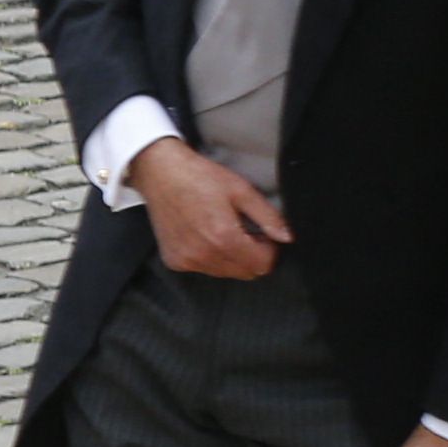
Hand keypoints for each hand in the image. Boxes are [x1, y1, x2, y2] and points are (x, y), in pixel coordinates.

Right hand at [132, 138, 288, 279]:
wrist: (160, 173)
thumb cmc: (199, 177)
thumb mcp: (241, 190)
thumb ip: (268, 216)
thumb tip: (287, 237)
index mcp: (224, 237)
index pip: (262, 264)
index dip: (269, 249)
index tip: (262, 234)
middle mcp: (204, 254)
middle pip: (246, 273)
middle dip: (252, 255)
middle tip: (244, 231)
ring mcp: (187, 260)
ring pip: (225, 273)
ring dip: (231, 258)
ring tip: (222, 230)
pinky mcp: (174, 261)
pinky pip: (203, 269)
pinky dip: (209, 257)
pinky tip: (202, 235)